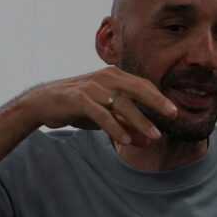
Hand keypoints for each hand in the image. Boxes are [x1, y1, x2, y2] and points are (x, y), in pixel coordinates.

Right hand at [23, 67, 177, 146]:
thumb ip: (127, 126)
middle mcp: (105, 77)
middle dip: (156, 102)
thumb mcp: (106, 116)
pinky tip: (126, 141)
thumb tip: (149, 141)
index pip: (142, 84)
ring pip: (121, 104)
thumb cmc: (78, 106)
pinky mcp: (79, 99)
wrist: (43, 103)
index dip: (158, 97)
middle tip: (173, 114)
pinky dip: (115, 128)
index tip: (173, 112)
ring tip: (153, 137)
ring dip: (139, 121)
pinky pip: (102, 115)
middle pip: (137, 88)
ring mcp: (92, 87)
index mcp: (114, 76)